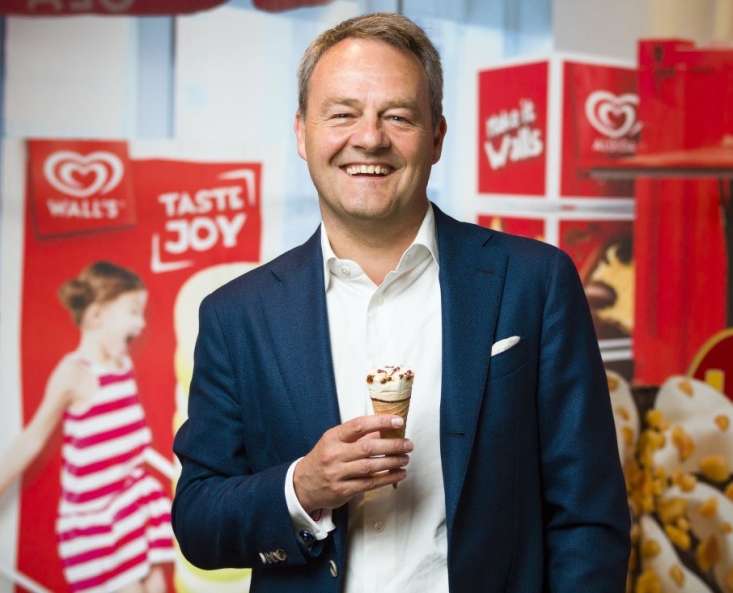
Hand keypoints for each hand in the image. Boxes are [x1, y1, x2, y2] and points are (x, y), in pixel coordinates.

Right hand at [293, 414, 412, 512]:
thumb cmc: (323, 459)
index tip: (398, 421)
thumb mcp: (334, 442)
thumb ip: (356, 436)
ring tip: (405, 458)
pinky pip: (369, 484)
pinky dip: (387, 478)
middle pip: (368, 447)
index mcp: (332, 437)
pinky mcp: (343, 490)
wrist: (302, 485)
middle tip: (408, 444)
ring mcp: (337, 474)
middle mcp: (334, 454)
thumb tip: (384, 429)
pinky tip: (398, 474)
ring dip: (392, 462)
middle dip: (392, 445)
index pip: (358, 425)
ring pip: (371, 466)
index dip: (380, 422)